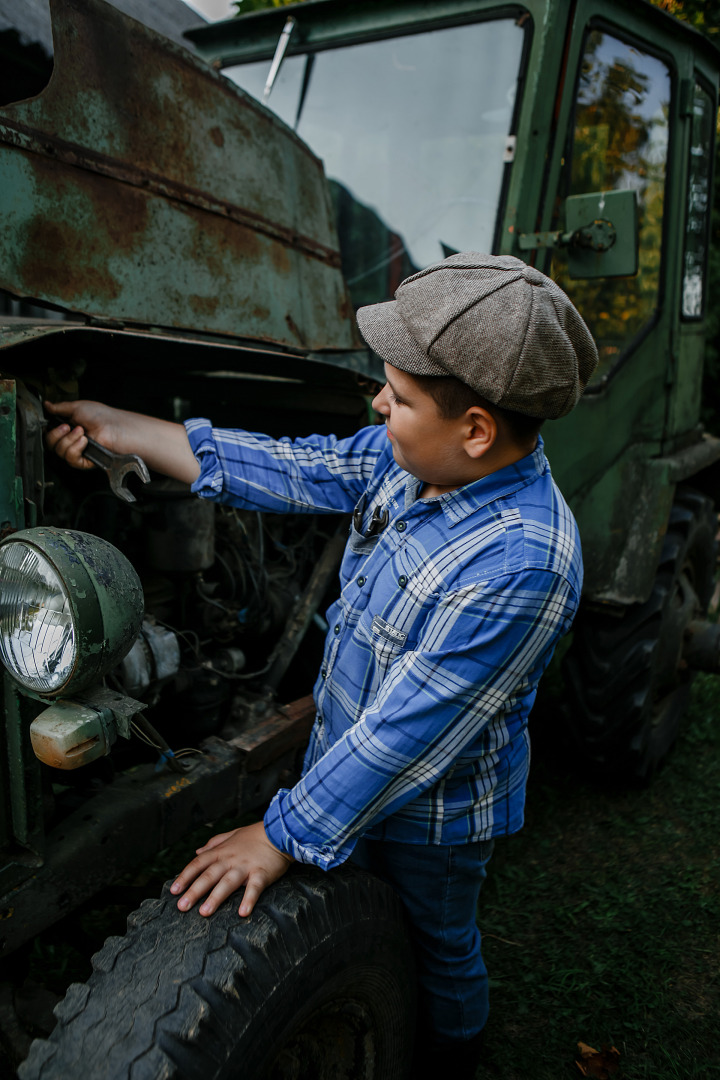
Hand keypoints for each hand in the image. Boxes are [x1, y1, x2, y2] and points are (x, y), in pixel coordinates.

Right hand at [44, 400, 121, 469]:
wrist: (114, 427)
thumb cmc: (101, 416)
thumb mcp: (77, 407)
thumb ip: (59, 408)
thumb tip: (47, 405)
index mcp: (68, 428)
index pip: (49, 433)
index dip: (49, 430)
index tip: (53, 423)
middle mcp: (71, 440)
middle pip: (50, 444)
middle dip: (56, 434)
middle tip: (67, 427)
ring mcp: (77, 451)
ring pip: (59, 452)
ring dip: (69, 440)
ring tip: (82, 432)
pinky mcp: (84, 461)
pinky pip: (70, 459)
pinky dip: (75, 448)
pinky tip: (84, 441)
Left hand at [170, 821, 293, 917]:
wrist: (280, 830)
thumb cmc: (255, 835)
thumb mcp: (232, 835)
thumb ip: (214, 843)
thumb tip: (197, 851)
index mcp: (222, 851)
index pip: (198, 864)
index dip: (185, 877)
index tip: (173, 890)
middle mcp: (230, 859)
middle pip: (209, 876)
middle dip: (194, 891)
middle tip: (182, 907)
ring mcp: (245, 866)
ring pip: (227, 883)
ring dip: (215, 898)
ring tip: (205, 913)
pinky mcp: (261, 873)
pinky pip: (254, 888)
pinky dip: (248, 900)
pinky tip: (243, 913)